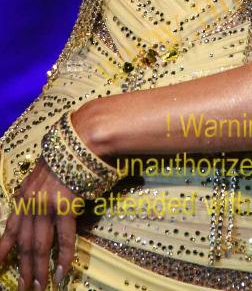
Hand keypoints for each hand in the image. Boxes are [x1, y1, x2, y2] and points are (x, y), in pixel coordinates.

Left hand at [0, 158, 80, 289]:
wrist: (80, 139)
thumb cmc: (65, 153)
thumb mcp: (42, 175)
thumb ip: (38, 194)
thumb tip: (42, 214)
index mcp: (23, 196)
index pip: (8, 230)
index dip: (3, 250)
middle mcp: (30, 203)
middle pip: (23, 243)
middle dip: (23, 268)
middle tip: (24, 288)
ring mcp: (46, 205)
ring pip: (39, 245)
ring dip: (39, 270)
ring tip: (39, 287)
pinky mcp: (64, 206)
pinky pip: (64, 237)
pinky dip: (63, 257)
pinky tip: (61, 272)